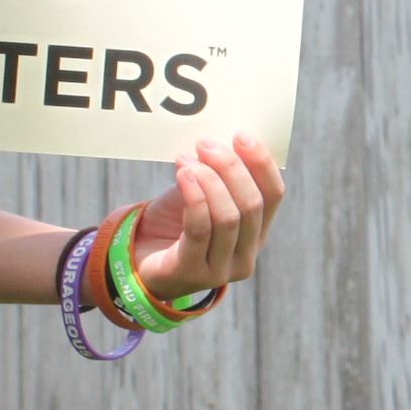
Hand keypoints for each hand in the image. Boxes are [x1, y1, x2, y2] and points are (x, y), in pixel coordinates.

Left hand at [127, 134, 286, 306]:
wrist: (137, 261)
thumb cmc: (172, 226)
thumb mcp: (200, 196)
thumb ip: (214, 176)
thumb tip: (218, 141)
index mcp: (256, 235)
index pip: (273, 196)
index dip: (262, 163)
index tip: (241, 136)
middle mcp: (245, 257)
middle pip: (251, 205)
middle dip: (231, 168)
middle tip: (206, 144)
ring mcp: (221, 270)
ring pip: (228, 217)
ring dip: (209, 180)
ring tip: (187, 160)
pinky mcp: (192, 273)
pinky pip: (199, 229)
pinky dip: (194, 197)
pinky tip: (183, 175)